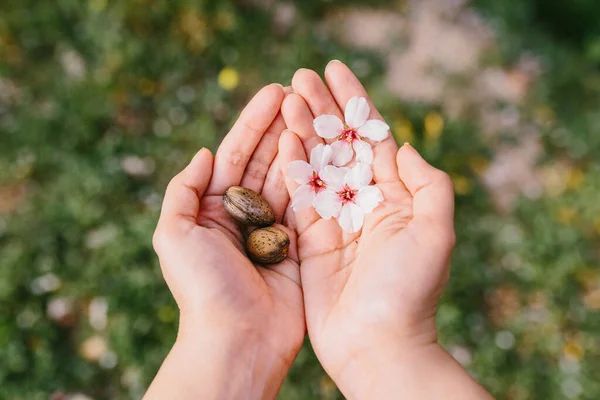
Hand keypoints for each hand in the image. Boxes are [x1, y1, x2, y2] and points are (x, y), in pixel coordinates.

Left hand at [146, 84, 304, 399]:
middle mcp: (243, 215)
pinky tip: (326, 148)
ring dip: (300, 142)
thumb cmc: (202, 288)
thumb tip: (204, 152)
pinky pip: (308, 204)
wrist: (237, 338)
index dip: (253, 122)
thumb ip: (183, 191)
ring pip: (289, 176)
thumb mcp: (174, 234)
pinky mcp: (299, 245)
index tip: (274, 91)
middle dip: (280, 124)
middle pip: (264, 159)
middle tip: (301, 90)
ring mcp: (273, 229)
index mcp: (211, 209)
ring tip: (315, 109)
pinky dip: (315, 177)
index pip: (235, 154)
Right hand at [279, 62, 490, 398]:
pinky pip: (297, 195)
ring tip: (285, 96)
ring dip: (301, 128)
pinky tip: (280, 138)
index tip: (336, 70)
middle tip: (300, 76)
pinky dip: (289, 165)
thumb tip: (406, 147)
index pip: (372, 137)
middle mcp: (364, 201)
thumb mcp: (436, 232)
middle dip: (321, 108)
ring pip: (316, 163)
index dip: (354, 102)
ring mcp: (335, 218)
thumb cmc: (411, 291)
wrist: (378, 344)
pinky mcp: (310, 238)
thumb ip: (429, 185)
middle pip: (340, 143)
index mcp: (395, 195)